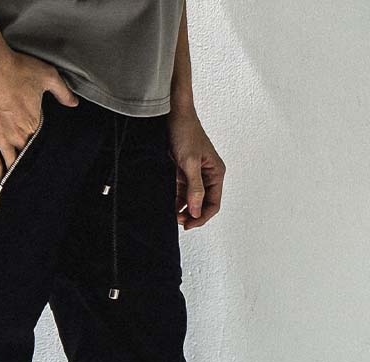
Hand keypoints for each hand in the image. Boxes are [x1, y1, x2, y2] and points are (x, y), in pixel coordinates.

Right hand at [0, 49, 78, 181]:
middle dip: (26, 165)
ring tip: (13, 184)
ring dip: (11, 173)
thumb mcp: (47, 76)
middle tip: (30, 177)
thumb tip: (74, 104)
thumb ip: (63, 92)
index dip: (38, 151)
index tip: (41, 159)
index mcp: (33, 125)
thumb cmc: (17, 68)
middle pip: (23, 157)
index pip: (38, 145)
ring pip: (8, 163)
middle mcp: (17, 137)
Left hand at [167, 109, 225, 228]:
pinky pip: (181, 192)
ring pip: (191, 200)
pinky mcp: (183, 172)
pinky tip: (169, 205)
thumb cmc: (185, 131)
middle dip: (192, 214)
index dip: (202, 217)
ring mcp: (195, 175)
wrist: (172, 114)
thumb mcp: (190, 162)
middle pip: (203, 204)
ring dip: (183, 209)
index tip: (188, 225)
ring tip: (171, 214)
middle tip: (178, 221)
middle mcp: (208, 175)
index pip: (213, 203)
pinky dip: (176, 200)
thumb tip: (197, 210)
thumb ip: (195, 188)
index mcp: (216, 173)